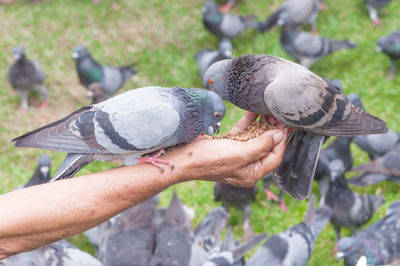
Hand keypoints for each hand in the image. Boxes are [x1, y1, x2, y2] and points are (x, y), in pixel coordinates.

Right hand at [167, 111, 287, 186]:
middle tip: (277, 115)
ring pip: (254, 138)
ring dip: (261, 125)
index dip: (281, 142)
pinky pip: (242, 134)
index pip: (274, 157)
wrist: (182, 158)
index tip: (284, 126)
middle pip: (266, 147)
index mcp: (251, 174)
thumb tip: (278, 135)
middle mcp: (246, 166)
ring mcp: (237, 155)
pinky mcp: (228, 146)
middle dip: (272, 131)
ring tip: (267, 111)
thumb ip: (261, 145)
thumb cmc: (209, 160)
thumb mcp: (239, 153)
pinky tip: (253, 111)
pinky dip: (248, 123)